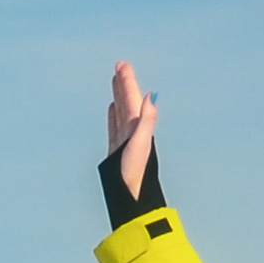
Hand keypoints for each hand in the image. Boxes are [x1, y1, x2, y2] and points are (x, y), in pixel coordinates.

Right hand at [104, 60, 156, 201]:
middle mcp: (132, 131)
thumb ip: (146, 120)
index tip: (123, 65)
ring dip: (119, 96)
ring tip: (116, 82)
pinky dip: (114, 114)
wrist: (131, 197)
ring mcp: (124, 139)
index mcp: (138, 127)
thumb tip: (151, 96)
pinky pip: (115, 125)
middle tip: (120, 66)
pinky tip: (112, 108)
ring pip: (121, 111)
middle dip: (124, 84)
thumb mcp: (141, 144)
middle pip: (128, 101)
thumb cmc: (135, 174)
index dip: (128, 81)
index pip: (132, 99)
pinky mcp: (117, 148)